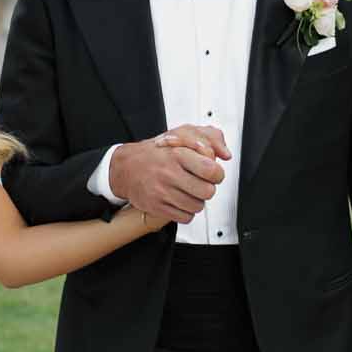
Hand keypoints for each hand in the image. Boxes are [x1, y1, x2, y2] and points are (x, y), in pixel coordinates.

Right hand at [108, 125, 229, 223]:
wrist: (126, 167)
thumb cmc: (157, 152)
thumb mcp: (183, 134)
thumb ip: (210, 138)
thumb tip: (225, 154)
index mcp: (178, 154)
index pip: (211, 170)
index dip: (217, 174)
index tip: (211, 173)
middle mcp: (169, 173)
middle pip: (207, 192)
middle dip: (207, 188)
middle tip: (199, 183)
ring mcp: (161, 192)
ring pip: (197, 207)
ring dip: (197, 200)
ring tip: (188, 191)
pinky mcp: (156, 207)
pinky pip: (185, 218)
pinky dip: (186, 211)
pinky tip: (180, 200)